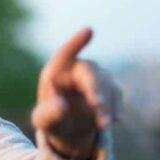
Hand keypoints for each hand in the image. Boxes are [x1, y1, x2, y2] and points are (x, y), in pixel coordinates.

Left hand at [31, 28, 121, 159]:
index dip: (77, 42)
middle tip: (97, 104)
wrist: (68, 128)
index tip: (89, 31)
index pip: (65, 53)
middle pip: (89, 72)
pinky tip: (115, 120)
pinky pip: (116, 94)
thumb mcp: (44, 121)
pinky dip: (116, 107)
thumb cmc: (51, 118)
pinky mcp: (110, 87)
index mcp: (56, 70)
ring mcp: (96, 76)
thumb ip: (49, 113)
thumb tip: (62, 107)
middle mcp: (77, 69)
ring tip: (103, 125)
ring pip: (106, 85)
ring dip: (106, 105)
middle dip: (94, 88)